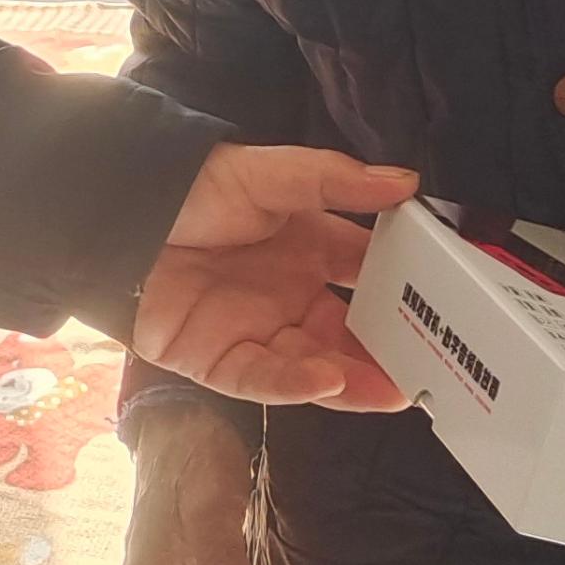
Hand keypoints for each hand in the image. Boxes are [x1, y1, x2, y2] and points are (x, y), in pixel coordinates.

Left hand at [131, 144, 419, 407]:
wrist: (116, 214)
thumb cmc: (191, 187)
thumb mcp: (268, 175)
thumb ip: (334, 181)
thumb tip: (403, 183)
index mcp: (307, 248)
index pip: (369, 275)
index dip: (405, 290)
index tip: (449, 304)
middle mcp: (287, 295)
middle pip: (349, 332)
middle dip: (389, 351)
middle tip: (433, 367)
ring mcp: (254, 331)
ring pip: (316, 366)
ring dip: (355, 380)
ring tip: (396, 390)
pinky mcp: (216, 361)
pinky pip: (263, 380)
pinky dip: (296, 385)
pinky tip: (327, 380)